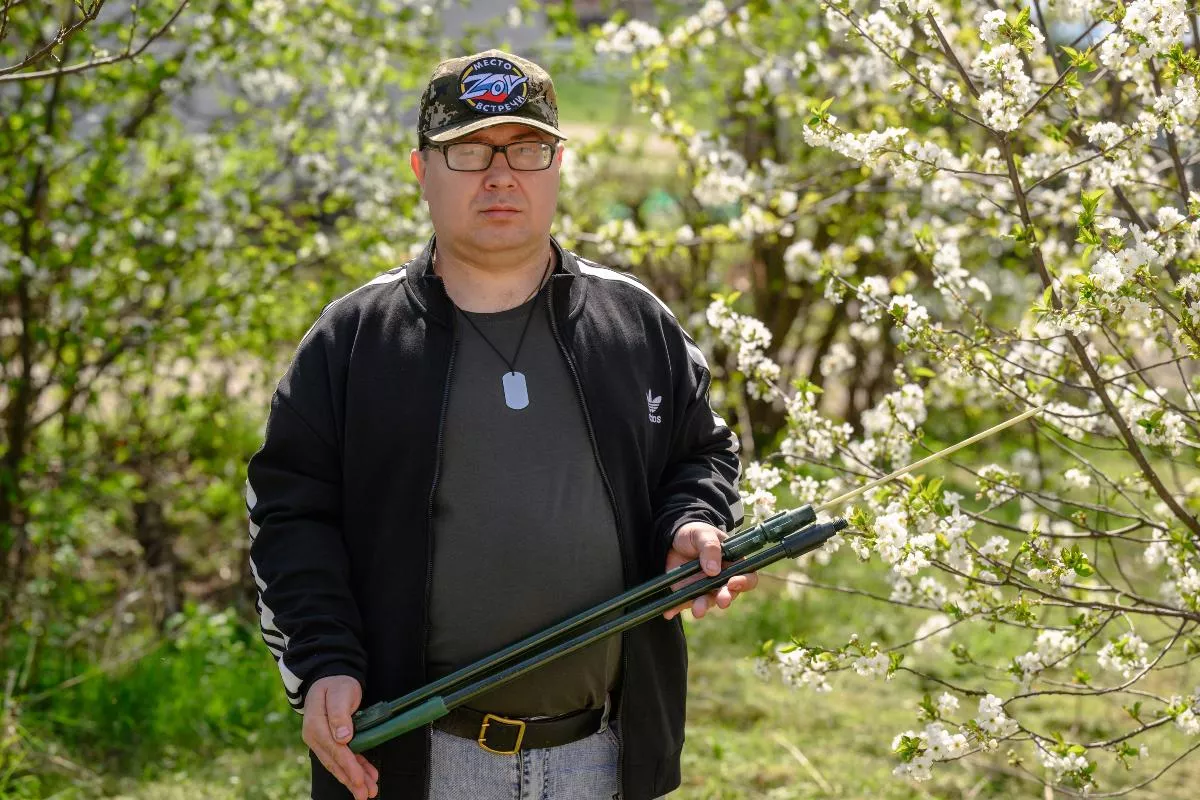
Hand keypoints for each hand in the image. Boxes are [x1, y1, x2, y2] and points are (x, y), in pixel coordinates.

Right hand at [302, 675, 378, 799]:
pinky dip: (354, 768)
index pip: (333, 749)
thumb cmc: (336, 684)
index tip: (360, 779)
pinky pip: (342, 758)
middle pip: (334, 762)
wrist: (330, 678)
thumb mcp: (339, 692)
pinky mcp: (329, 742)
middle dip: (351, 780)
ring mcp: (321, 741)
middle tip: (365, 795)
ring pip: (338, 764)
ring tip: (368, 792)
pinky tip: (367, 776)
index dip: (348, 765)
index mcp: (315, 724)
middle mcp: (315, 736)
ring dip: (353, 779)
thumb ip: (339, 714)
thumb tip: (342, 737)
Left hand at [662, 521, 757, 620]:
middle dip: (725, 598)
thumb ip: (710, 547)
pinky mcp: (689, 593)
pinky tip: (670, 611)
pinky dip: (677, 608)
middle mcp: (722, 580)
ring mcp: (705, 588)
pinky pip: (684, 603)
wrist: (673, 538)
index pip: (747, 577)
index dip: (744, 582)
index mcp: (733, 564)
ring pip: (708, 602)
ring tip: (697, 611)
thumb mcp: (703, 534)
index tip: (733, 583)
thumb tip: (713, 570)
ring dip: (703, 607)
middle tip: (722, 601)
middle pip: (729, 594)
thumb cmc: (695, 533)